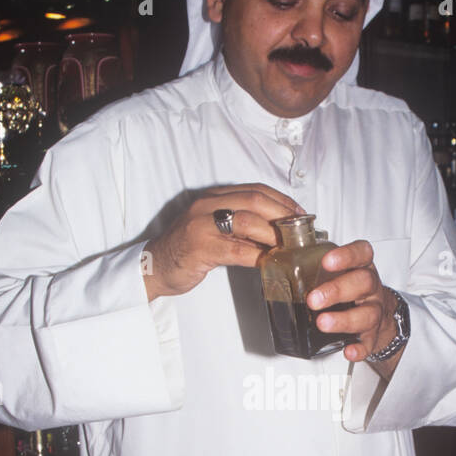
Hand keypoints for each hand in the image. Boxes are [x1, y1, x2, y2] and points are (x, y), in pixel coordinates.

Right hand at [142, 184, 301, 299]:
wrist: (154, 266)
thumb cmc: (188, 250)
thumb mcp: (214, 229)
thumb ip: (239, 225)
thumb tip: (277, 231)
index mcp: (213, 197)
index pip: (255, 189)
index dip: (281, 200)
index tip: (300, 214)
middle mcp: (207, 205)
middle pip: (255, 200)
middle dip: (282, 215)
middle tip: (300, 231)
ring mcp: (202, 225)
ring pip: (248, 222)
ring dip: (273, 235)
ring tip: (288, 247)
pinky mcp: (200, 247)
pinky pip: (237, 250)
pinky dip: (258, 256)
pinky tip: (270, 262)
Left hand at [305, 240, 400, 364]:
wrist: (378, 314)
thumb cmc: (350, 288)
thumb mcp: (337, 272)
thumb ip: (312, 266)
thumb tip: (268, 262)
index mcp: (361, 267)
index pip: (361, 253)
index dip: (347, 255)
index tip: (327, 261)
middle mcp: (370, 288)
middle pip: (363, 283)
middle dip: (337, 290)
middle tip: (313, 299)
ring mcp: (374, 310)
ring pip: (367, 314)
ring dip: (344, 320)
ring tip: (323, 323)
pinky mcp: (373, 335)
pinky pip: (369, 343)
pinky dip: (359, 348)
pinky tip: (348, 351)